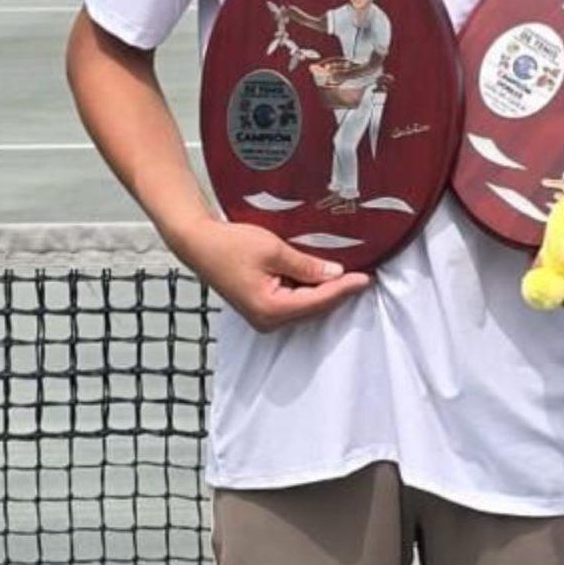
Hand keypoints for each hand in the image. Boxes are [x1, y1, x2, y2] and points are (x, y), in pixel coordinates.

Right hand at [171, 217, 370, 332]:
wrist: (198, 243)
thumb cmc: (229, 245)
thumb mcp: (274, 250)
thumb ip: (307, 266)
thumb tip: (335, 274)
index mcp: (270, 309)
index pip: (318, 301)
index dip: (344, 289)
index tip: (365, 278)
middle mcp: (268, 321)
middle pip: (314, 308)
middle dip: (338, 292)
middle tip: (363, 276)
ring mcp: (264, 317)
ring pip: (305, 307)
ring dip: (325, 292)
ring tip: (348, 276)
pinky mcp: (261, 308)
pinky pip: (294, 303)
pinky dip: (309, 291)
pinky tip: (323, 277)